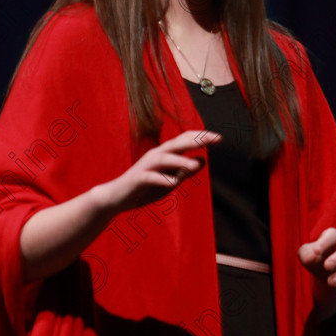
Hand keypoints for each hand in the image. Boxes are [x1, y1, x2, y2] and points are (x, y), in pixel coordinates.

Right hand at [95, 130, 221, 212]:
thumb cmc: (145, 188)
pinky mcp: (137, 179)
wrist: (117, 198)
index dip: (201, 137)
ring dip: (180, 161)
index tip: (219, 138)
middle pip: (177, 143)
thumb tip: (203, 160)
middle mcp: (156, 155)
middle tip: (214, 140)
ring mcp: (146, 166)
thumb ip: (185, 171)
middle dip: (195, 140)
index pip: (184, 140)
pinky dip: (162, 179)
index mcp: (165, 154)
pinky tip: (173, 183)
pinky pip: (151, 177)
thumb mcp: (170, 180)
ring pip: (164, 158)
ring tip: (195, 166)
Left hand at [298, 228, 335, 319]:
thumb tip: (311, 257)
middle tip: (326, 267)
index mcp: (333, 238)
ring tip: (330, 283)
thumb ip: (306, 254)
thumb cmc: (314, 260)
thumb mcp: (306, 256)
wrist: (323, 276)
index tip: (316, 251)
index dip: (325, 242)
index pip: (333, 235)